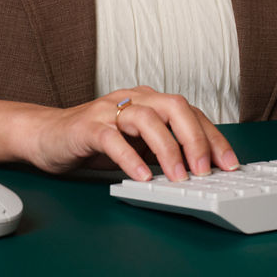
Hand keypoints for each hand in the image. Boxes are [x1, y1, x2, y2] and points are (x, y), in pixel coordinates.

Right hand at [27, 86, 238, 182]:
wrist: (47, 136)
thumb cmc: (96, 141)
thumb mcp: (138, 145)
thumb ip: (163, 150)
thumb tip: (198, 171)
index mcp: (151, 101)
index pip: (191, 113)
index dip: (213, 137)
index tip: (229, 163)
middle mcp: (133, 99)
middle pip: (175, 107)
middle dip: (195, 138)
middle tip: (206, 170)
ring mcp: (109, 110)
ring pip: (147, 119)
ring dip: (167, 148)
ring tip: (179, 176)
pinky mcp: (87, 126)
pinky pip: (112, 139)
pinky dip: (129, 157)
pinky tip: (141, 177)